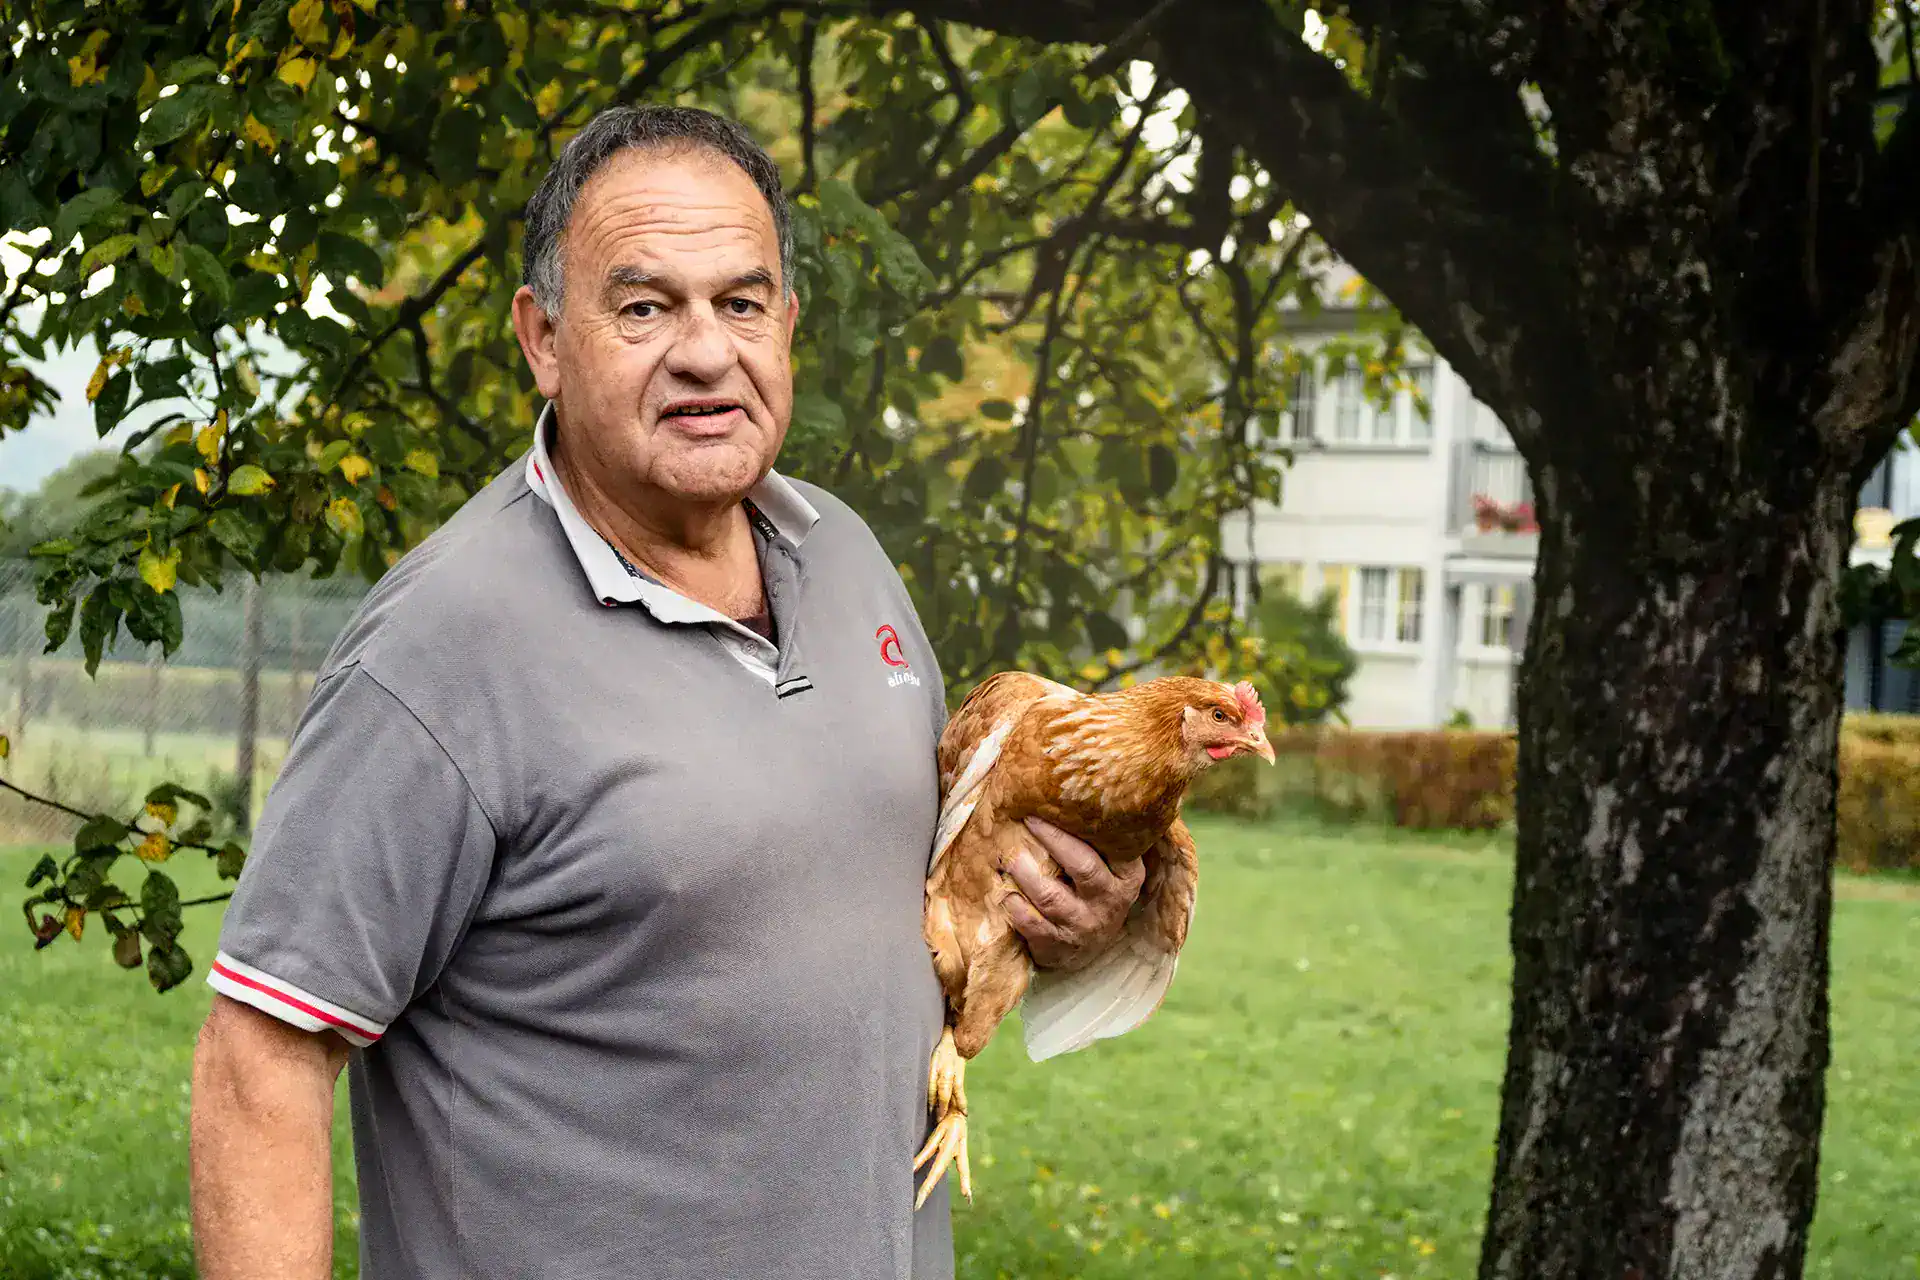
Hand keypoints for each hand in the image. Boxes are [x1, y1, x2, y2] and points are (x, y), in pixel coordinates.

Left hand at [1004, 817, 1145, 971]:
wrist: (1085, 950)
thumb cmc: (1091, 892)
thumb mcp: (1109, 869)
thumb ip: (1099, 838)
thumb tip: (1071, 785)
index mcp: (1126, 877)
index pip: (1113, 847)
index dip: (1083, 826)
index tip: (1058, 804)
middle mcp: (1109, 901)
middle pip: (1082, 867)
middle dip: (1053, 840)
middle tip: (1027, 818)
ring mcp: (1084, 926)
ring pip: (1051, 896)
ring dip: (1025, 873)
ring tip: (1007, 855)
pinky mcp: (1059, 946)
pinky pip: (1032, 925)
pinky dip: (1015, 906)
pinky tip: (1003, 892)